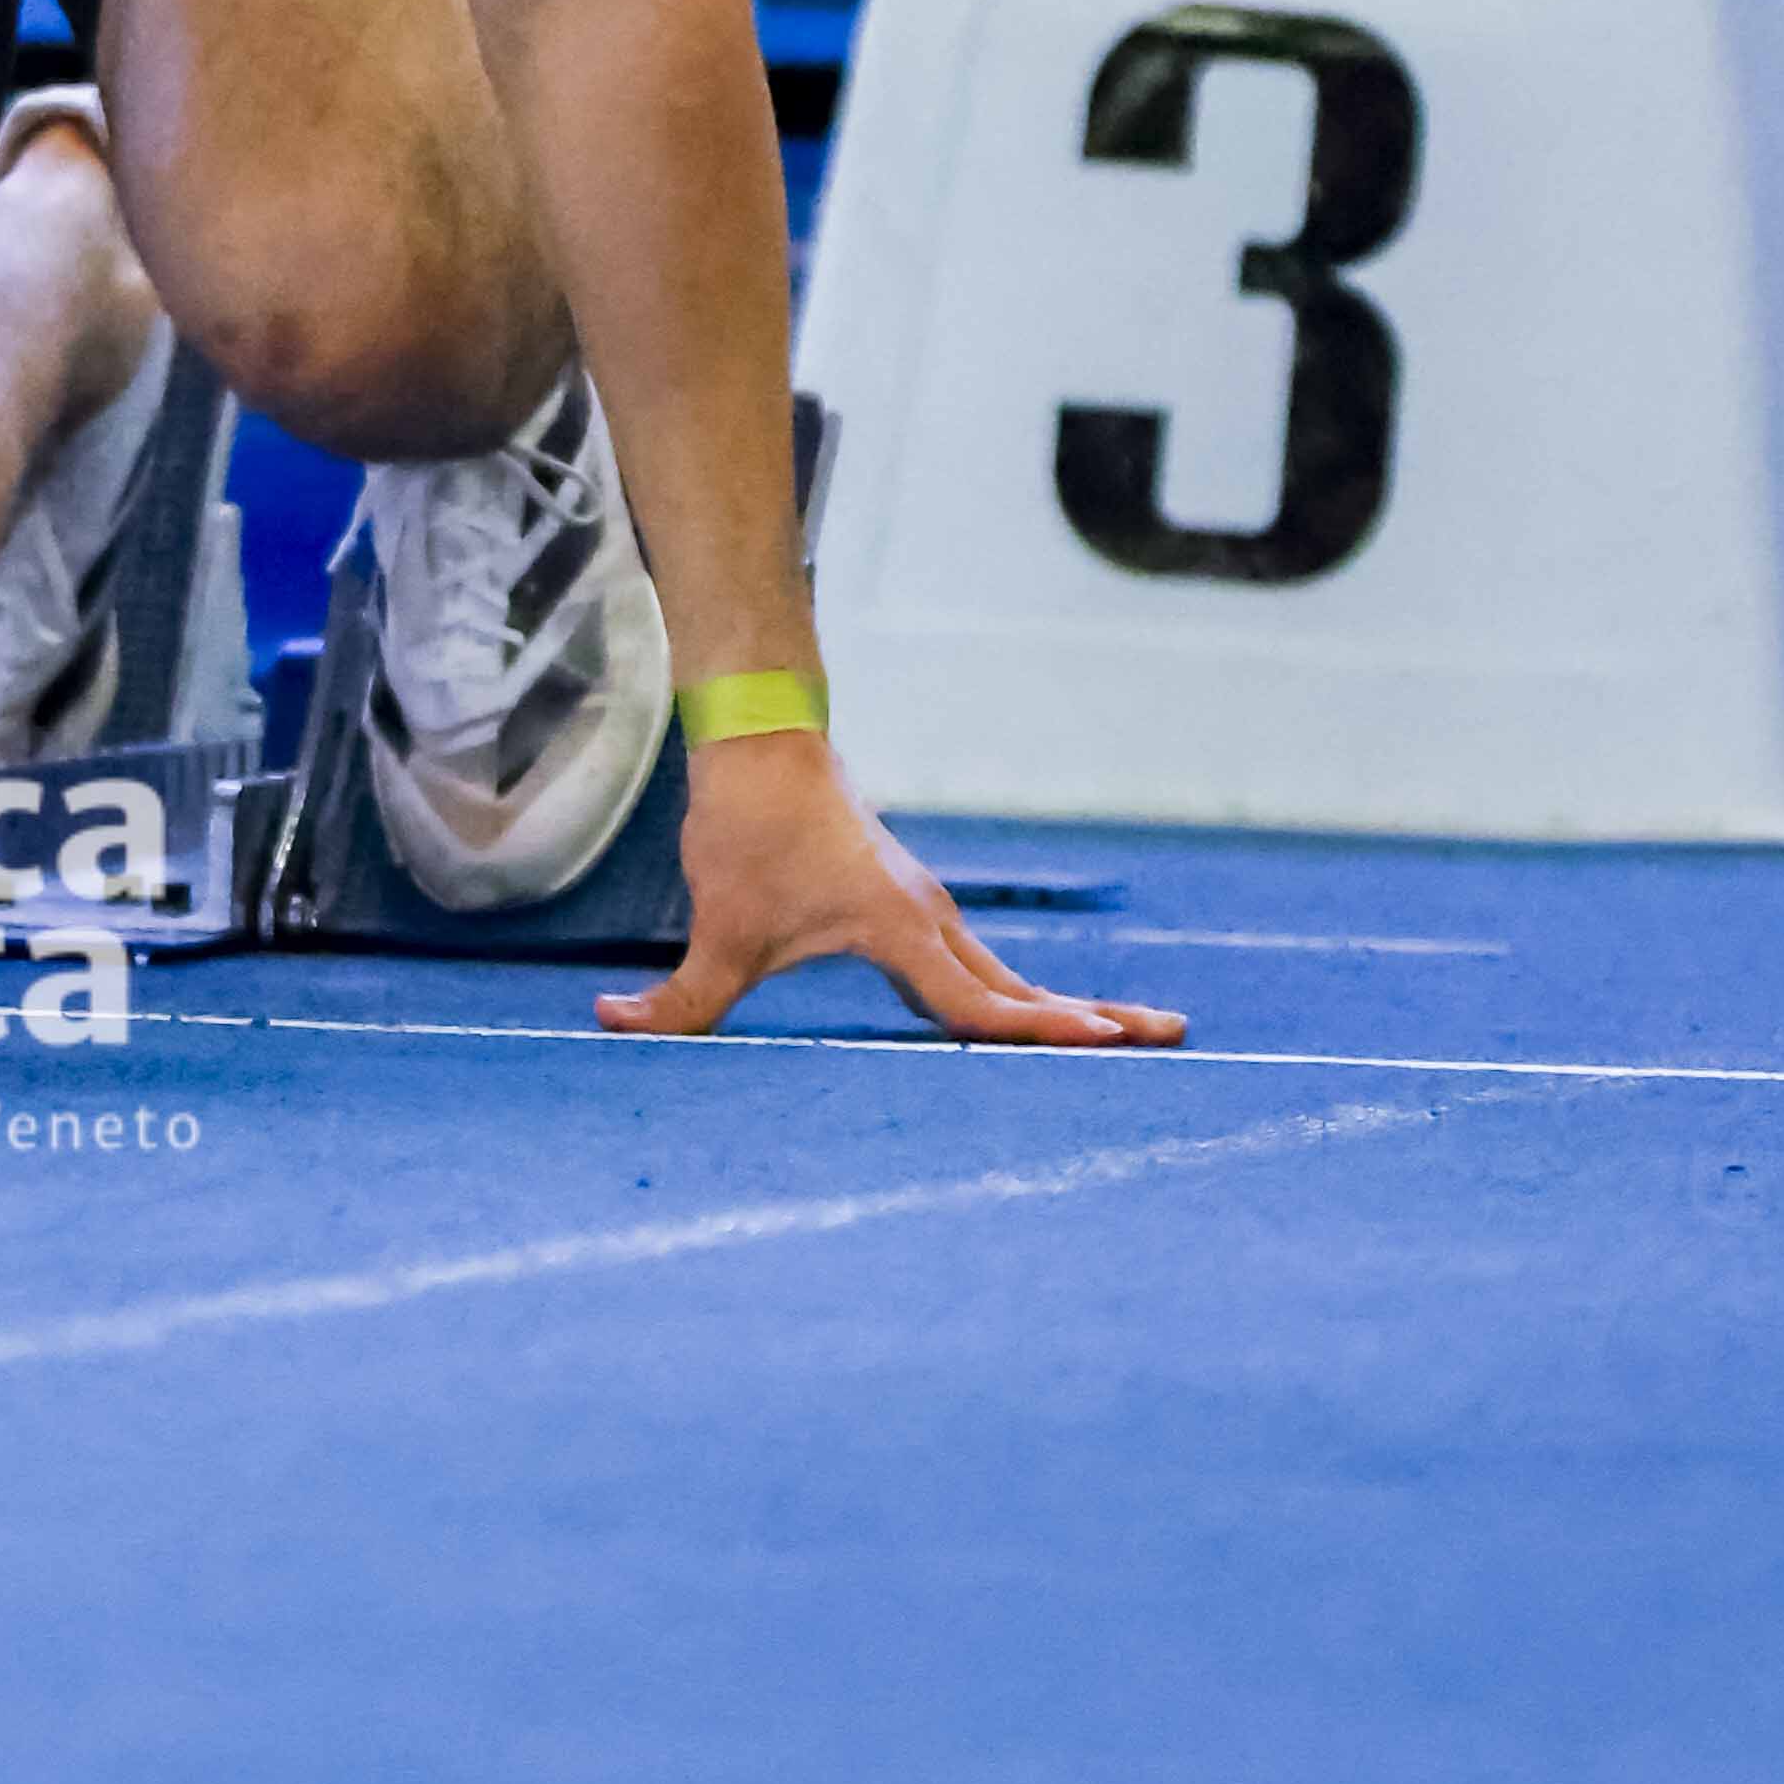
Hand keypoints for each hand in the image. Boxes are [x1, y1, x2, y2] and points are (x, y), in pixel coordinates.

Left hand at [601, 732, 1183, 1047]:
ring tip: (1140, 1035)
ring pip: (1009, 973)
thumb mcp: (714, 925)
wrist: (759, 739)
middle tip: (1172, 1042)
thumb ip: (676, 999)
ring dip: (1068, 1007)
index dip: (1039, 1031)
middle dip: (1094, 1020)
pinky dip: (1023, 994)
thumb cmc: (745, 830)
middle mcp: (930, 919)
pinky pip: (980, 963)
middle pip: (1023, 988)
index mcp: (899, 929)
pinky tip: (1043, 1016)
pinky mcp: (911, 905)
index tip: (1106, 1044)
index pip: (979, 1001)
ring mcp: (927, 910)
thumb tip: (611, 1028)